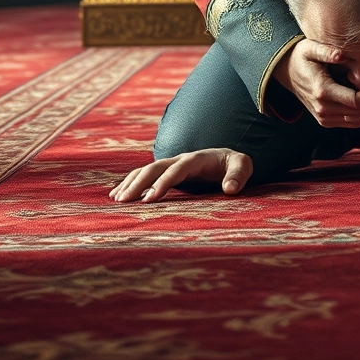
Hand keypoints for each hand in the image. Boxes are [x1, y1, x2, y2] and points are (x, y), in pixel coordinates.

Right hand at [109, 149, 251, 202]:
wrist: (227, 158)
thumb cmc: (234, 164)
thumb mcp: (243, 166)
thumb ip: (238, 175)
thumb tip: (230, 190)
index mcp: (196, 158)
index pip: (176, 170)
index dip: (163, 182)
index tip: (150, 198)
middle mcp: (180, 159)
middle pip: (155, 168)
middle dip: (138, 183)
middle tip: (123, 201)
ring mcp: (171, 164)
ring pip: (146, 170)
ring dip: (130, 183)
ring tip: (116, 200)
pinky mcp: (166, 172)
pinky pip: (144, 175)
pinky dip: (130, 182)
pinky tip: (116, 194)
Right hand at [273, 39, 359, 127]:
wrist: (286, 71)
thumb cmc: (301, 56)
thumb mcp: (310, 48)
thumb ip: (327, 51)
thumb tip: (343, 54)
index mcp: (322, 90)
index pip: (356, 101)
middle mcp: (322, 108)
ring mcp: (323, 117)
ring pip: (357, 121)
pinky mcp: (324, 120)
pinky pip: (350, 122)